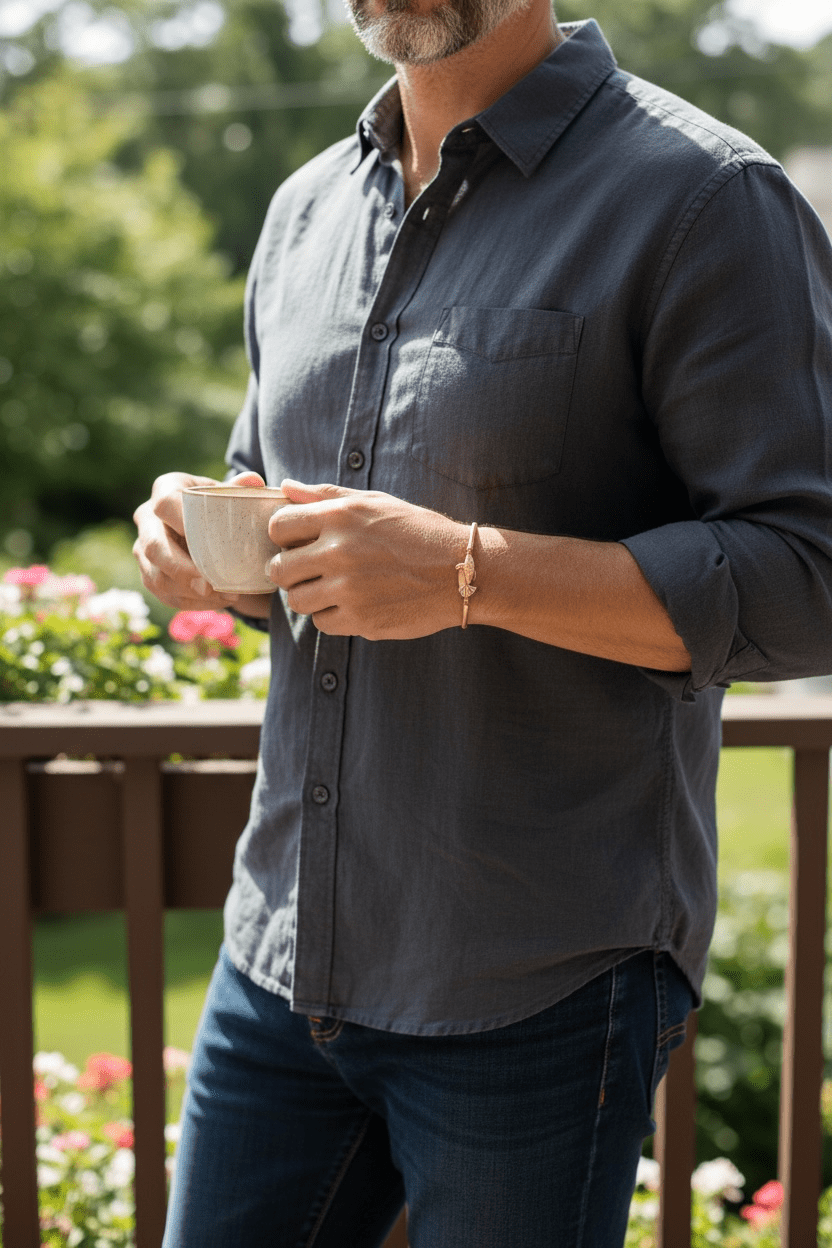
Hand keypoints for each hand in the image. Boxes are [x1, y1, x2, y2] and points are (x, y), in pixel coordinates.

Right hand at [133, 470, 272, 617]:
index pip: (165, 503)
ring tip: (224, 597)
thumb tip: (253, 480)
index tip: (205, 539)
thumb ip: (242, 488)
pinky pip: (164, 595)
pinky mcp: (150, 574)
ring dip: (188, 593)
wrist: (212, 526)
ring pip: (155, 577)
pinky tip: (219, 602)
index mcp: (166, 489)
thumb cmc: (223, 506)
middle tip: (209, 585)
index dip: (180, 521)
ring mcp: (144, 548)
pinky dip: (192, 603)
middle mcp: (147, 518)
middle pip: (152, 547)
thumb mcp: (232, 494)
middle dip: (180, 570)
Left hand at [266, 481, 468, 638]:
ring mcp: (349, 589)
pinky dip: (332, 616)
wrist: (463, 571)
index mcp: (340, 516)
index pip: (278, 526)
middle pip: (279, 569)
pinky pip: (322, 623)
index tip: (297, 542)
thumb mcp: (375, 502)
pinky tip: (353, 603)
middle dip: (290, 570)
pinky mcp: (361, 620)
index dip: (283, 536)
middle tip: (310, 570)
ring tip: (333, 588)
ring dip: (308, 596)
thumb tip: (286, 486)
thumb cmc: (418, 531)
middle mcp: (339, 552)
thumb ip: (326, 496)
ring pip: (296, 600)